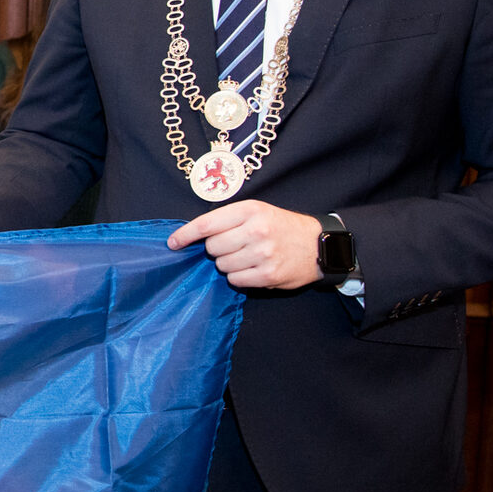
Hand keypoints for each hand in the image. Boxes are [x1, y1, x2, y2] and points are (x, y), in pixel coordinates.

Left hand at [168, 200, 320, 288]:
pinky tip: (252, 269)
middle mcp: (256, 230)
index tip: (173, 243)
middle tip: (234, 246)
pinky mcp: (268, 275)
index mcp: (250, 210)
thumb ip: (227, 220)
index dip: (185, 235)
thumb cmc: (281, 226)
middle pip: (212, 247)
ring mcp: (263, 254)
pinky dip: (238, 277)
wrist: (319, 245)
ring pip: (222, 266)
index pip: (206, 224)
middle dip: (217, 249)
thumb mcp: (257, 212)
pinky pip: (235, 280)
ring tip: (246, 257)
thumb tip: (193, 237)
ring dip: (228, 264)